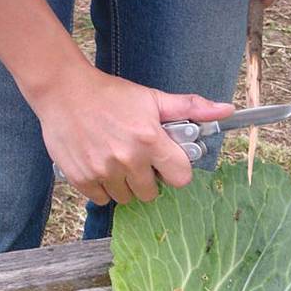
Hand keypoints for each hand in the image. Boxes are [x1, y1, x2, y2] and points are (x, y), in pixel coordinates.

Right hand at [28, 63, 234, 205]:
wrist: (64, 91)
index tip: (165, 163)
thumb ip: (190, 108)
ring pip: (126, 198)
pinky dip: (103, 188)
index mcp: (150, 140)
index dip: (174, 171)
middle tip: (136, 160)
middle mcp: (128, 160)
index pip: (180, 179)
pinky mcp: (81, 178)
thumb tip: (226, 110)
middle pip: (151, 194)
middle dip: (147, 180)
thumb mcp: (153, 98)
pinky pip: (102, 199)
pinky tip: (100, 167)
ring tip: (116, 162)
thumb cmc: (110, 95)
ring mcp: (102, 171)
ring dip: (124, 186)